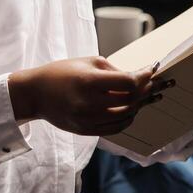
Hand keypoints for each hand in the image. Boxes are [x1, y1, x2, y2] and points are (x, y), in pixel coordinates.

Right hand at [8, 56, 170, 136]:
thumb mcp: (87, 62)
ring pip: (126, 116)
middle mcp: (90, 103)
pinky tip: (134, 110)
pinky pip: (115, 128)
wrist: (35, 94)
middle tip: (157, 83)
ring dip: (140, 105)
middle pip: (131, 99)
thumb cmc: (61, 72)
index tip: (152, 70)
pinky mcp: (86, 130)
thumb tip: (137, 76)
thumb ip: (113, 70)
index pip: (128, 82)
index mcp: (89, 82)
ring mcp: (88, 119)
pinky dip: (128, 119)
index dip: (144, 76)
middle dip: (147, 90)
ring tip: (149, 96)